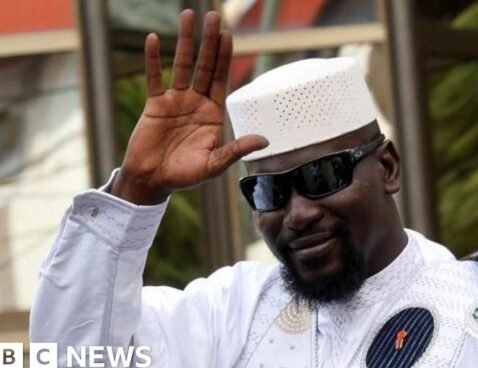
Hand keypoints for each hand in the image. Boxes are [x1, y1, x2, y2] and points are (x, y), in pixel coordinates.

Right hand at [111, 10, 267, 204]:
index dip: (224, 58)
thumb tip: (265, 141)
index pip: (221, 80)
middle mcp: (196, 103)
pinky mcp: (154, 105)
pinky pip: (153, 78)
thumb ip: (236, 149)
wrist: (153, 181)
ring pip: (181, 66)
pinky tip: (154, 39)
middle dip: (209, 42)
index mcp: (212, 114)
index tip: (228, 35)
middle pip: (204, 66)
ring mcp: (175, 102)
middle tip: (213, 16)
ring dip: (185, 42)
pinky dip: (153, 60)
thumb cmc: (185, 176)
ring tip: (188, 16)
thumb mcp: (214, 164)